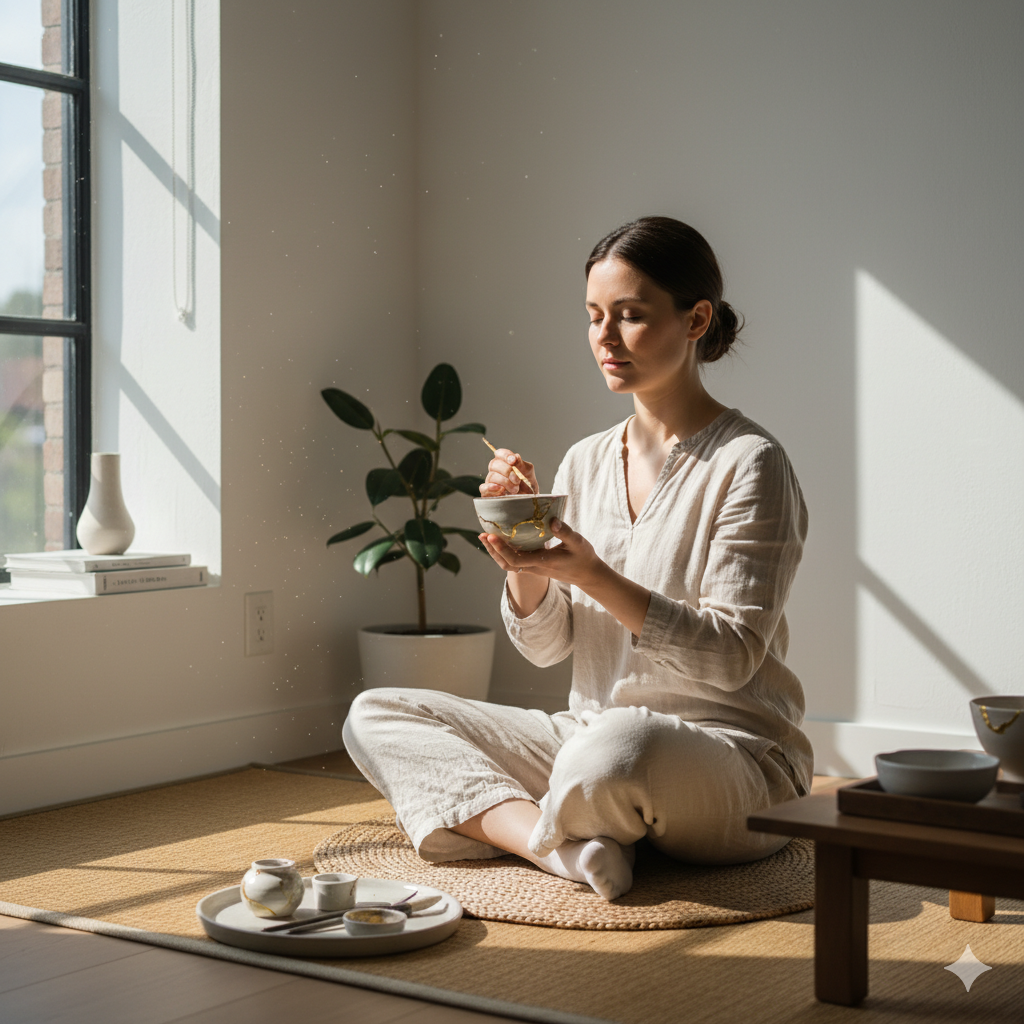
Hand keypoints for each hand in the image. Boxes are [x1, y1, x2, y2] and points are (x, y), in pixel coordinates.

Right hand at [479, 448, 539, 496]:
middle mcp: (496, 470)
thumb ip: (521, 464)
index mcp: (505, 462)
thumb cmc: (528, 485)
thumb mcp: (528, 472)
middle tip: (518, 480)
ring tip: (515, 489)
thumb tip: (514, 457)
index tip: (513, 461)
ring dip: (505, 482)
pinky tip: (501, 490)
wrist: (529, 500)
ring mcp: (491, 481)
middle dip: (507, 471)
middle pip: (494, 464)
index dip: (505, 455)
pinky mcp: (488, 493)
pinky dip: (491, 488)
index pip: (500, 453)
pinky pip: (483, 488)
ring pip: (491, 476)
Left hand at [479, 518, 602, 586]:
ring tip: (487, 537)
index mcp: (543, 562)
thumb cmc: (584, 558)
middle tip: (483, 534)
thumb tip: (552, 520)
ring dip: (496, 552)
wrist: (588, 575)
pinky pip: (515, 561)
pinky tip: (502, 539)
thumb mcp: (578, 543)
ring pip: (509, 564)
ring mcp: (534, 568)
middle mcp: (535, 568)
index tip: (492, 536)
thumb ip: (565, 532)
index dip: (501, 549)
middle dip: (492, 551)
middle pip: (506, 564)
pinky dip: (505, 552)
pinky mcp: (535, 566)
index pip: (516, 560)